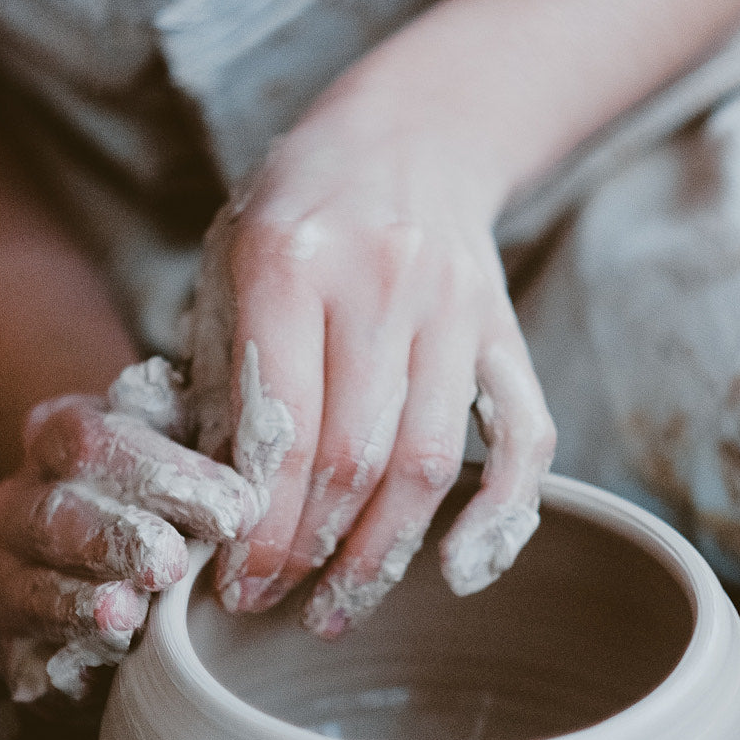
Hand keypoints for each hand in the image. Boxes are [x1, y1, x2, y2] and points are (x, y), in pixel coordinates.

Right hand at [0, 358, 261, 705]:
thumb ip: (217, 447)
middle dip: (117, 540)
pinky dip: (72, 663)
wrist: (110, 559)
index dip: (166, 475)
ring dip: (84, 606)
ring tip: (131, 615)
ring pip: (33, 591)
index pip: (97, 441)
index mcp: (62, 438)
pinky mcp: (15, 647)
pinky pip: (32, 659)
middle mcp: (21, 503)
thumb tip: (274, 471)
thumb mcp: (189, 454)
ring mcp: (8, 577)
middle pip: (57, 516)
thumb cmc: (166, 498)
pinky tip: (110, 664)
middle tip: (170, 564)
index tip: (234, 511)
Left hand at [191, 51, 555, 636]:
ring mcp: (456, 309)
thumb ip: (222, 372)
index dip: (259, 523)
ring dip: (383, 553)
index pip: (280, 428)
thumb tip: (217, 497)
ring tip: (340, 607)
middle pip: (354, 458)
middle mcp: (381, 283)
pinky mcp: (504, 331)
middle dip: (309, 552)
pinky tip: (459, 571)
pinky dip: (499, 515)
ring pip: (429, 462)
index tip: (234, 582)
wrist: (412, 132)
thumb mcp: (230, 260)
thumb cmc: (300, 205)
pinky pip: (522, 438)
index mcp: (292, 260)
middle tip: (273, 606)